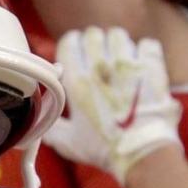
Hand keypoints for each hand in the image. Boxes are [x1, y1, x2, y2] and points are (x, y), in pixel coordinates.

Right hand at [45, 27, 181, 183]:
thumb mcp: (67, 142)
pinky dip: (143, 51)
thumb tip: (35, 120)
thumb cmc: (104, 149)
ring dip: (116, 44)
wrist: (142, 153)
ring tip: (118, 58)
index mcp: (77, 81)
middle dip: (93, 43)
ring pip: (118, 35)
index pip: (69, 43)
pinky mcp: (152, 67)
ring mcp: (127, 65)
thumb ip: (49, 127)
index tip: (74, 54)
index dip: (71, 46)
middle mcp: (100, 67)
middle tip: (97, 57)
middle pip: (93, 34)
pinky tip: (141, 63)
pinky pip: (146, 44)